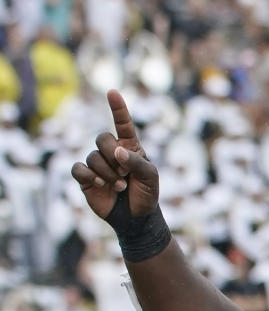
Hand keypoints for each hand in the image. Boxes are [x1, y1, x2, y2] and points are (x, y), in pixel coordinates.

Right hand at [71, 90, 158, 218]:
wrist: (136, 218)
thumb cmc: (147, 195)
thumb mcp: (150, 177)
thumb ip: (136, 162)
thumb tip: (117, 151)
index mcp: (130, 147)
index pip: (123, 124)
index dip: (118, 108)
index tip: (112, 92)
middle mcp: (112, 152)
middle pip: (102, 139)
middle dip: (112, 156)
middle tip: (125, 175)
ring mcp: (97, 164)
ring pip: (91, 156)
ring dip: (106, 173)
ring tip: (119, 186)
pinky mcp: (85, 178)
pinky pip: (77, 168)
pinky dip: (88, 176)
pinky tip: (99, 185)